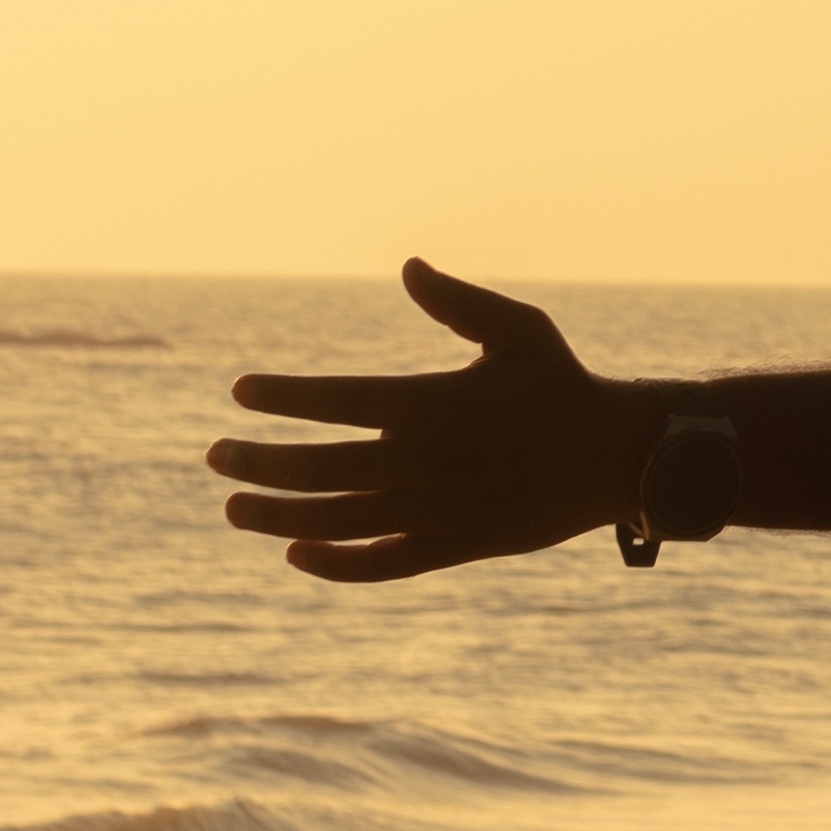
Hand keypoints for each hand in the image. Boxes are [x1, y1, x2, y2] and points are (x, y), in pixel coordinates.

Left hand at [210, 261, 648, 584]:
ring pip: (335, 519)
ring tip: (234, 509)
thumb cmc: (563, 384)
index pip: (332, 400)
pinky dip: (334, 563)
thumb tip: (407, 265)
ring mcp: (432, 510)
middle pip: (316, 467)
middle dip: (257, 462)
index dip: (282, 396)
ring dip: (277, 515)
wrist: (614, 457)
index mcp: (428, 403)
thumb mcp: (517, 329)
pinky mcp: (450, 548)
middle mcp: (420, 461)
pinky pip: (379, 564)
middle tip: (216, 456)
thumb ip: (457, 300)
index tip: (242, 392)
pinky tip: (297, 554)